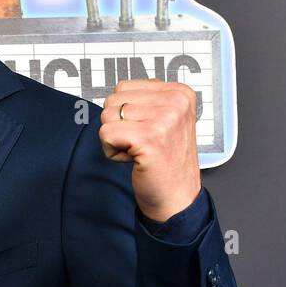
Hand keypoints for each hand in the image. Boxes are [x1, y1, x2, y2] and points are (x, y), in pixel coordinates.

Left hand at [99, 79, 201, 221]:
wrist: (177, 199)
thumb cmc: (167, 164)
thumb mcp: (166, 121)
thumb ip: (146, 102)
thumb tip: (116, 93)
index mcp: (180, 93)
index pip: (124, 87)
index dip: (127, 115)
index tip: (149, 133)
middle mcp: (175, 102)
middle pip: (113, 100)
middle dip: (119, 126)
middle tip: (142, 145)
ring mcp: (164, 119)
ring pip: (107, 116)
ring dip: (116, 139)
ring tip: (139, 152)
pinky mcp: (149, 138)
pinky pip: (106, 134)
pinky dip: (112, 151)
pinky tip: (134, 160)